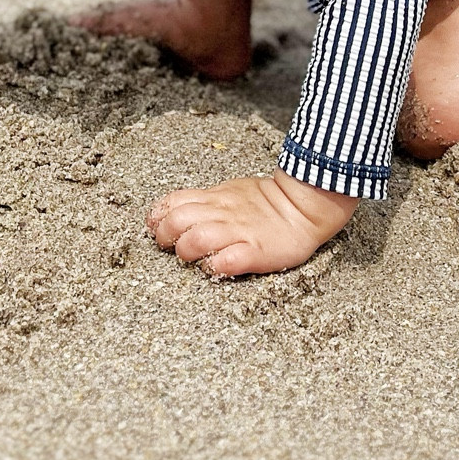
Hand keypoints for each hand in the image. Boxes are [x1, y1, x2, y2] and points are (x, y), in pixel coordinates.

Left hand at [147, 171, 356, 276]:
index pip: (172, 202)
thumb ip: (204, 201)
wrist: (302, 205)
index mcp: (214, 197)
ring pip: (197, 239)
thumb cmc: (264, 202)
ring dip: (186, 251)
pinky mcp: (255, 251)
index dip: (157, 217)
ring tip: (191, 259)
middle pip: (178, 221)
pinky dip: (214, 267)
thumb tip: (173, 211)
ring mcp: (238, 232)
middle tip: (170, 247)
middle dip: (165, 237)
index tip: (156, 228)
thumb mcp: (229, 191)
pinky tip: (215, 268)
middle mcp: (222, 213)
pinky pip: (227, 261)